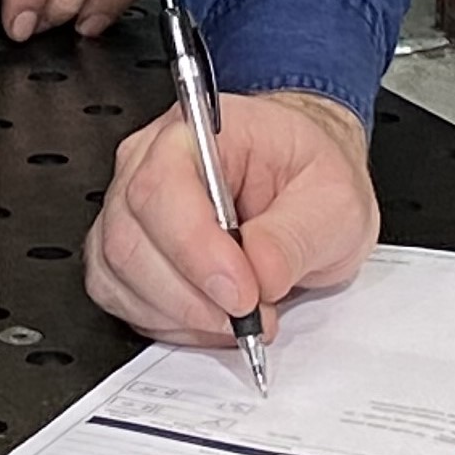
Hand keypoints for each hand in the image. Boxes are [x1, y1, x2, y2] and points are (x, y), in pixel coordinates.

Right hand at [85, 88, 377, 343]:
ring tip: (241, 315)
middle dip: (193, 296)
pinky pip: (121, 298)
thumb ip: (296, 236)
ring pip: (119, 274)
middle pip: (129, 239)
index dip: (194, 248)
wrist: (301, 185)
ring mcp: (130, 208)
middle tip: (252, 313)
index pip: (161, 185)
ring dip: (184, 314)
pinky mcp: (125, 251)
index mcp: (197, 132)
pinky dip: (169, 322)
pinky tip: (210, 315)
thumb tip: (260, 272)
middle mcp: (148, 163)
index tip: (243, 293)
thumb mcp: (335, 201)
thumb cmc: (307, 175)